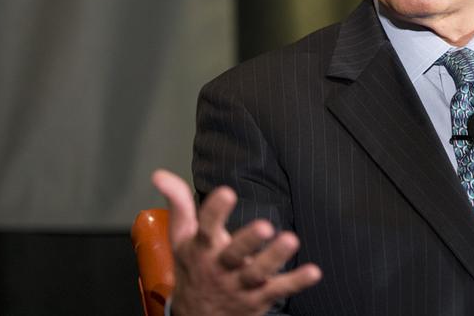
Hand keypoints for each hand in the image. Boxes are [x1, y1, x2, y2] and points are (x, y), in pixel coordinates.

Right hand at [151, 169, 320, 315]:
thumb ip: (179, 204)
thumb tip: (160, 174)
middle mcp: (220, 267)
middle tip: (265, 225)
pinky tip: (314, 271)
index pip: (205, 228)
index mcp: (202, 249)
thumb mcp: (182, 239)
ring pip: (257, 272)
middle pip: (233, 254)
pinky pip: (279, 289)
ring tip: (291, 239)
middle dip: (248, 241)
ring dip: (275, 258)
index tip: (227, 191)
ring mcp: (240, 284)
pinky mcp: (259, 298)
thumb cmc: (194, 268)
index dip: (215, 210)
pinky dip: (296, 281)